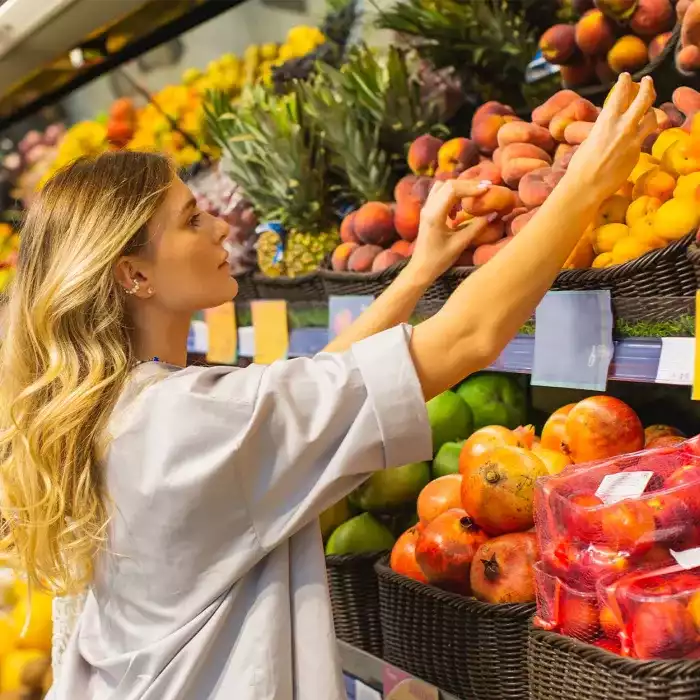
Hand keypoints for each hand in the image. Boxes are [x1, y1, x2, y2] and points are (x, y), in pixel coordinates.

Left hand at [407, 179, 491, 282]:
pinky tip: (459, 209)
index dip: (471, 187)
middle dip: (468, 185)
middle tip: (485, 189)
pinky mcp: (427, 212)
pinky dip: (452, 194)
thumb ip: (477, 227)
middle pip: (448, 184)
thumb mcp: (460, 244)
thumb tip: (494, 213)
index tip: (487, 189)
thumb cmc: (438, 260)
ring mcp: (426, 208)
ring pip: (442, 186)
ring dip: (459, 188)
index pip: (453, 190)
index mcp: (434, 215)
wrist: (420, 268)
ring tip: (473, 197)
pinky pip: (439, 194)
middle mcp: (428, 208)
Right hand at [565, 73, 656, 202]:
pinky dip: (642, 133)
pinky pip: (643, 138)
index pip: (620, 93)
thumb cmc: (581, 164)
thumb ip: (602, 129)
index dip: (625, 81)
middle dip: (647, 86)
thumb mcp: (590, 139)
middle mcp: (623, 127)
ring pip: (652, 117)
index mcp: (607, 121)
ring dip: (652, 110)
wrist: (587, 185)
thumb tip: (607, 124)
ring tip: (650, 109)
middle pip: (644, 99)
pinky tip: (638, 135)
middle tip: (647, 81)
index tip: (626, 76)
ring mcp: (633, 140)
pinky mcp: (637, 153)